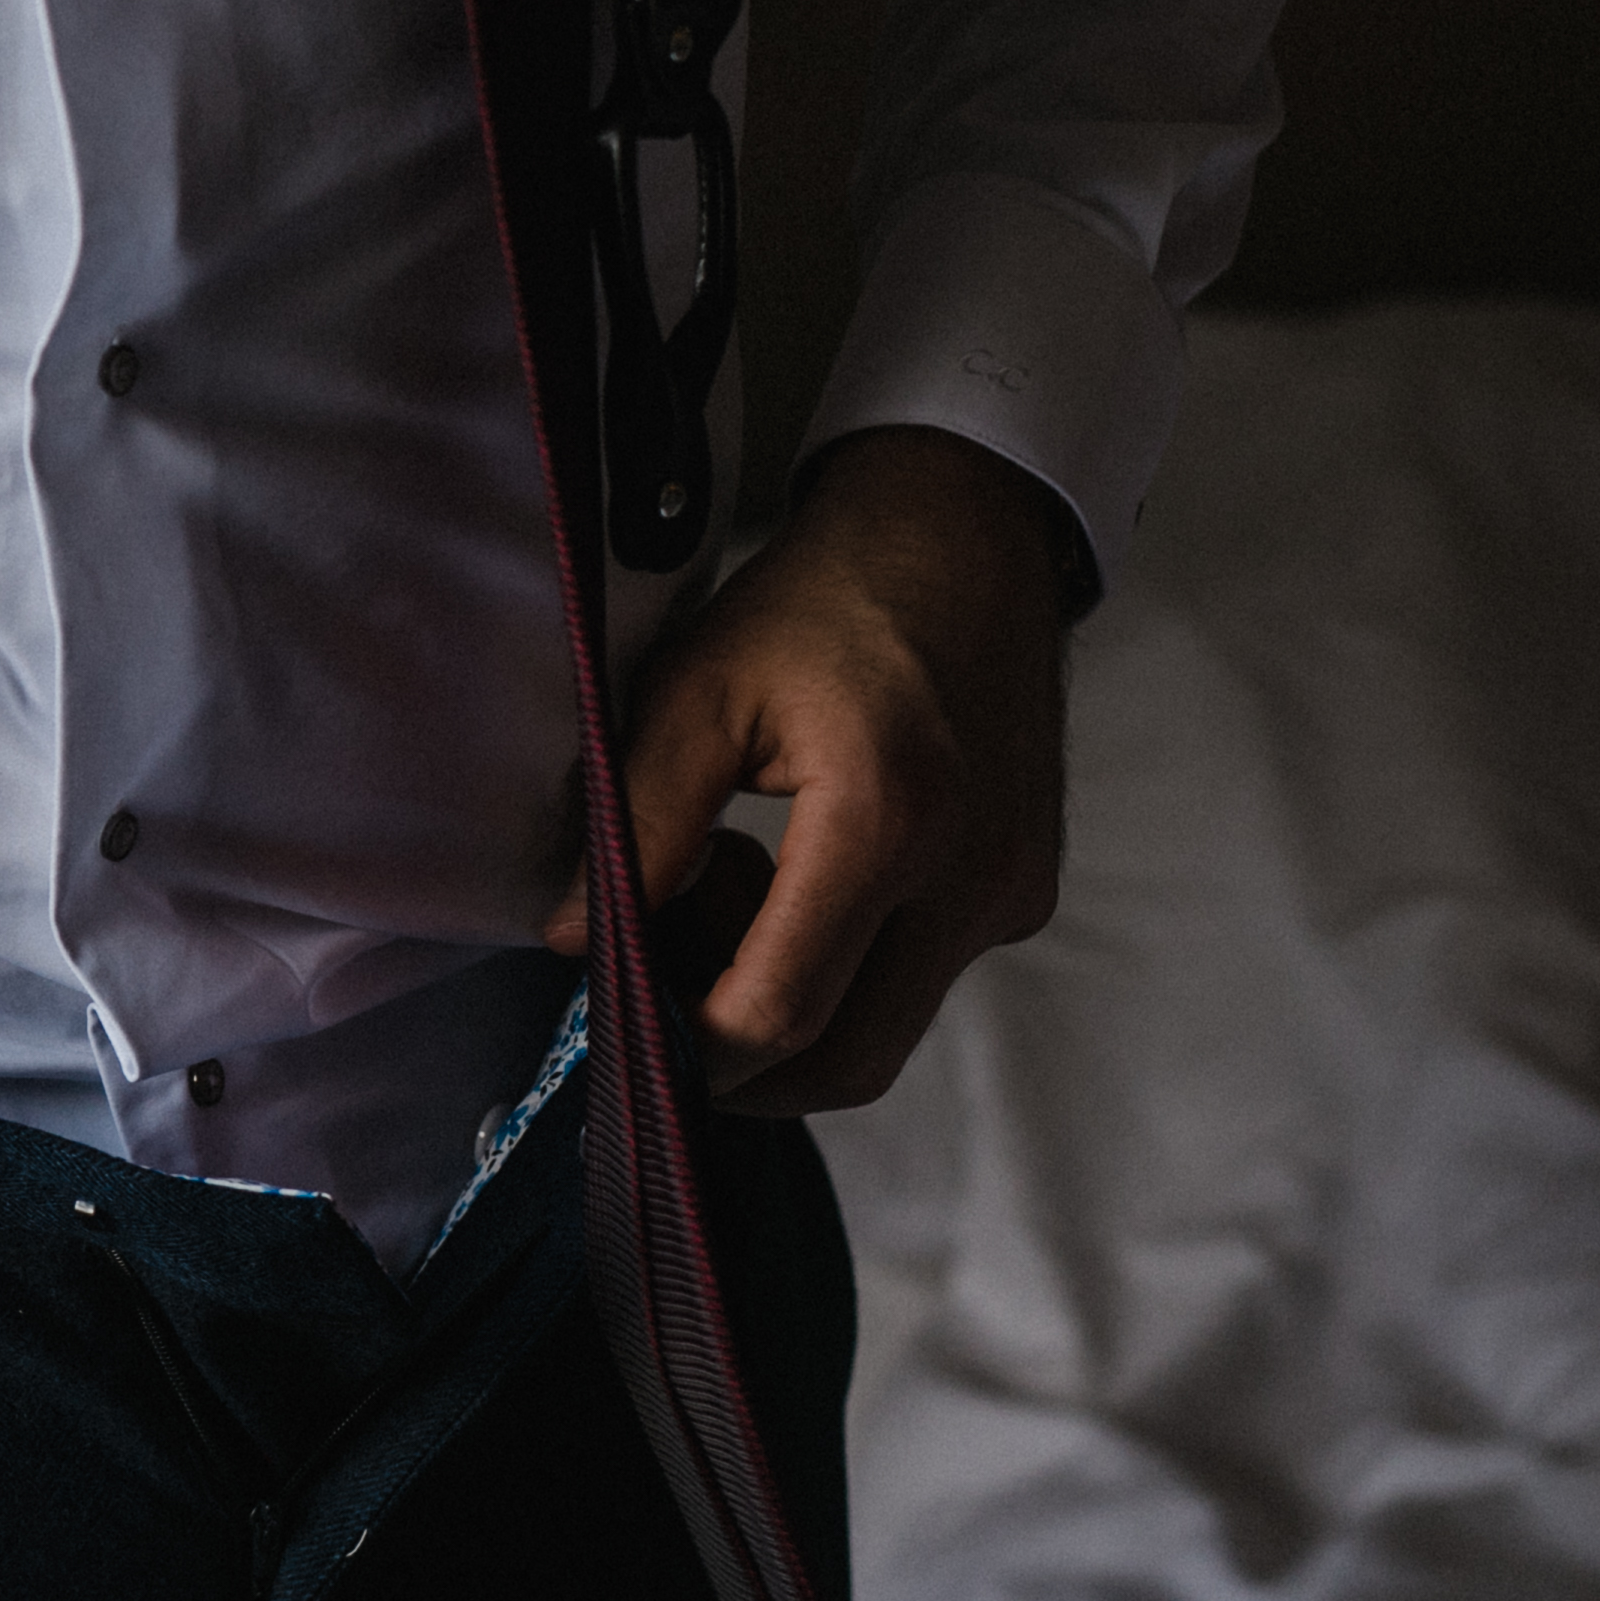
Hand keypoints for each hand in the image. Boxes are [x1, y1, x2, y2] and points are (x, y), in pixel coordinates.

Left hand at [550, 427, 1069, 1114]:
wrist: (964, 537)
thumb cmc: (826, 600)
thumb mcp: (699, 691)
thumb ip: (635, 827)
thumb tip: (576, 941)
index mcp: (887, 823)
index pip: (780, 1014)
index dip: (688, 1049)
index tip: (624, 1021)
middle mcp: (971, 881)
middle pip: (844, 1063)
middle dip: (739, 1055)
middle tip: (666, 971)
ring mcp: (1011, 895)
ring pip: (883, 1031)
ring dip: (791, 1005)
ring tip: (729, 885)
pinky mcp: (1023, 893)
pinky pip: (919, 980)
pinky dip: (844, 965)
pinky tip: (793, 874)